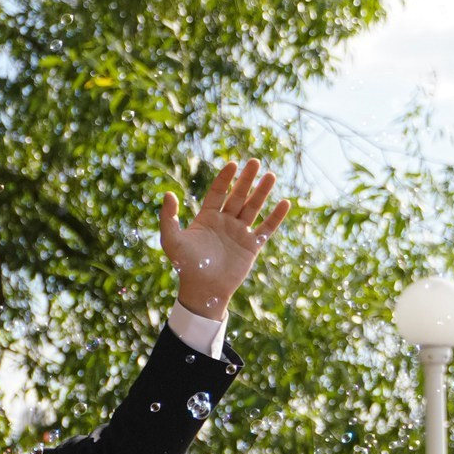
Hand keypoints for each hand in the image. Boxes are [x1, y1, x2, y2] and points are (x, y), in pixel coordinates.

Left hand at [159, 158, 291, 319]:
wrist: (202, 291)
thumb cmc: (185, 267)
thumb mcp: (172, 240)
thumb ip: (168, 218)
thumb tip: (168, 194)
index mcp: (207, 218)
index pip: (218, 192)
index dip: (225, 178)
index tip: (232, 164)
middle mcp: (224, 222)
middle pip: (238, 196)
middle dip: (246, 180)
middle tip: (255, 162)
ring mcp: (239, 233)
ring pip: (253, 208)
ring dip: (262, 192)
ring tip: (270, 175)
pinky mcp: (251, 247)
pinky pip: (266, 229)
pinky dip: (276, 217)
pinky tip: (285, 203)